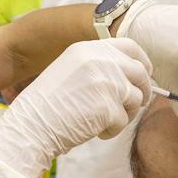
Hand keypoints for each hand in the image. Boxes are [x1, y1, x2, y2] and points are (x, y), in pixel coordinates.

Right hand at [0, 39, 151, 177]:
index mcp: (88, 49)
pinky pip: (124, 121)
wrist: (31, 126)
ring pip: (136, 99)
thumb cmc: (49, 105)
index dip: (143, 62)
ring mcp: (106, 83)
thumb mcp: (72, 71)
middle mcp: (100, 61)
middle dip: (144, 91)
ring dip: (124, 114)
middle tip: (134, 106)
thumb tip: (136, 74)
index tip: (146, 75)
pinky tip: (92, 130)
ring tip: (100, 120)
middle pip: (140, 73)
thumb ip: (100, 66)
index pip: (130, 46)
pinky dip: (111, 130)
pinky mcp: (108, 107)